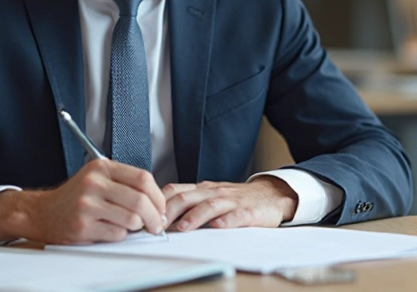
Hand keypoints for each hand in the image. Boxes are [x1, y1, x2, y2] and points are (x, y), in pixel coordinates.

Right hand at [0, 159, 165, 243]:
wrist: (42, 212)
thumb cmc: (75, 197)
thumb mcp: (98, 178)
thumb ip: (124, 183)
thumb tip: (158, 201)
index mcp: (101, 167)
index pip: (142, 178)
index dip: (158, 196)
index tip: (161, 207)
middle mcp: (94, 183)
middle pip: (140, 200)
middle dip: (155, 216)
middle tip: (157, 224)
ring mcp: (87, 205)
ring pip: (131, 219)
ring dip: (137, 227)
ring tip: (132, 226)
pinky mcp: (83, 226)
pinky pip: (117, 234)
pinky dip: (120, 235)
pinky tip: (111, 230)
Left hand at [162, 176, 297, 230]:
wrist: (272, 196)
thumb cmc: (236, 199)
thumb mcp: (210, 196)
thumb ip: (189, 203)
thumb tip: (158, 218)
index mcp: (202, 189)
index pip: (175, 190)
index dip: (158, 202)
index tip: (145, 216)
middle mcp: (214, 192)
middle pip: (188, 196)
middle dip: (170, 210)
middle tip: (157, 225)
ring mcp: (232, 201)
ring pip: (210, 205)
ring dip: (194, 216)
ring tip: (183, 228)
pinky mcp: (249, 212)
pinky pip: (236, 215)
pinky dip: (226, 221)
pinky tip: (218, 227)